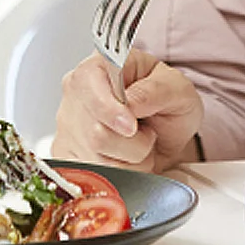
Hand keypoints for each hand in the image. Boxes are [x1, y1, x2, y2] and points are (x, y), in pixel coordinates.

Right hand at [52, 49, 202, 172]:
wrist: (165, 132)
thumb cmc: (167, 103)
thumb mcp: (176, 88)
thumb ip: (155, 90)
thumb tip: (131, 103)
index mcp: (98, 67)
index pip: (87, 83)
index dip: (109, 108)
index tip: (131, 126)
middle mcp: (76, 95)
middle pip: (96, 132)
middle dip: (132, 142)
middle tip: (143, 130)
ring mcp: (68, 127)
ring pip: (98, 159)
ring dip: (130, 160)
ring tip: (136, 144)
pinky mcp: (68, 156)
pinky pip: (92, 177)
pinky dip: (119, 174)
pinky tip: (124, 158)